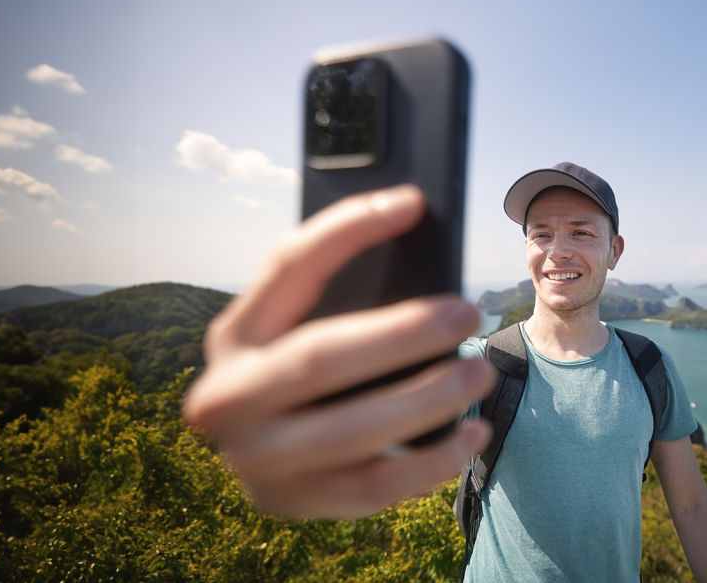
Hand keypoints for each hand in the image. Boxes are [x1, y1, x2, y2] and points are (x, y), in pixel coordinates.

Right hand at [182, 184, 492, 518]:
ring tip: (479, 371)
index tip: (412, 202)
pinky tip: (473, 433)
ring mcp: (256, 459)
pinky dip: (432, 461)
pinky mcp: (294, 503)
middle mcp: (228, 396)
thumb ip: (340, 296)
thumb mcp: (298, 329)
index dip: (349, 228)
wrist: (261, 464)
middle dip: (404, 334)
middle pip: (321, 358)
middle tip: (467, 313)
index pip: (288, 266)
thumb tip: (417, 236)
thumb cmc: (302, 377)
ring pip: (351, 429)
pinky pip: (374, 485)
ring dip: (429, 399)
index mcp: (233, 335)